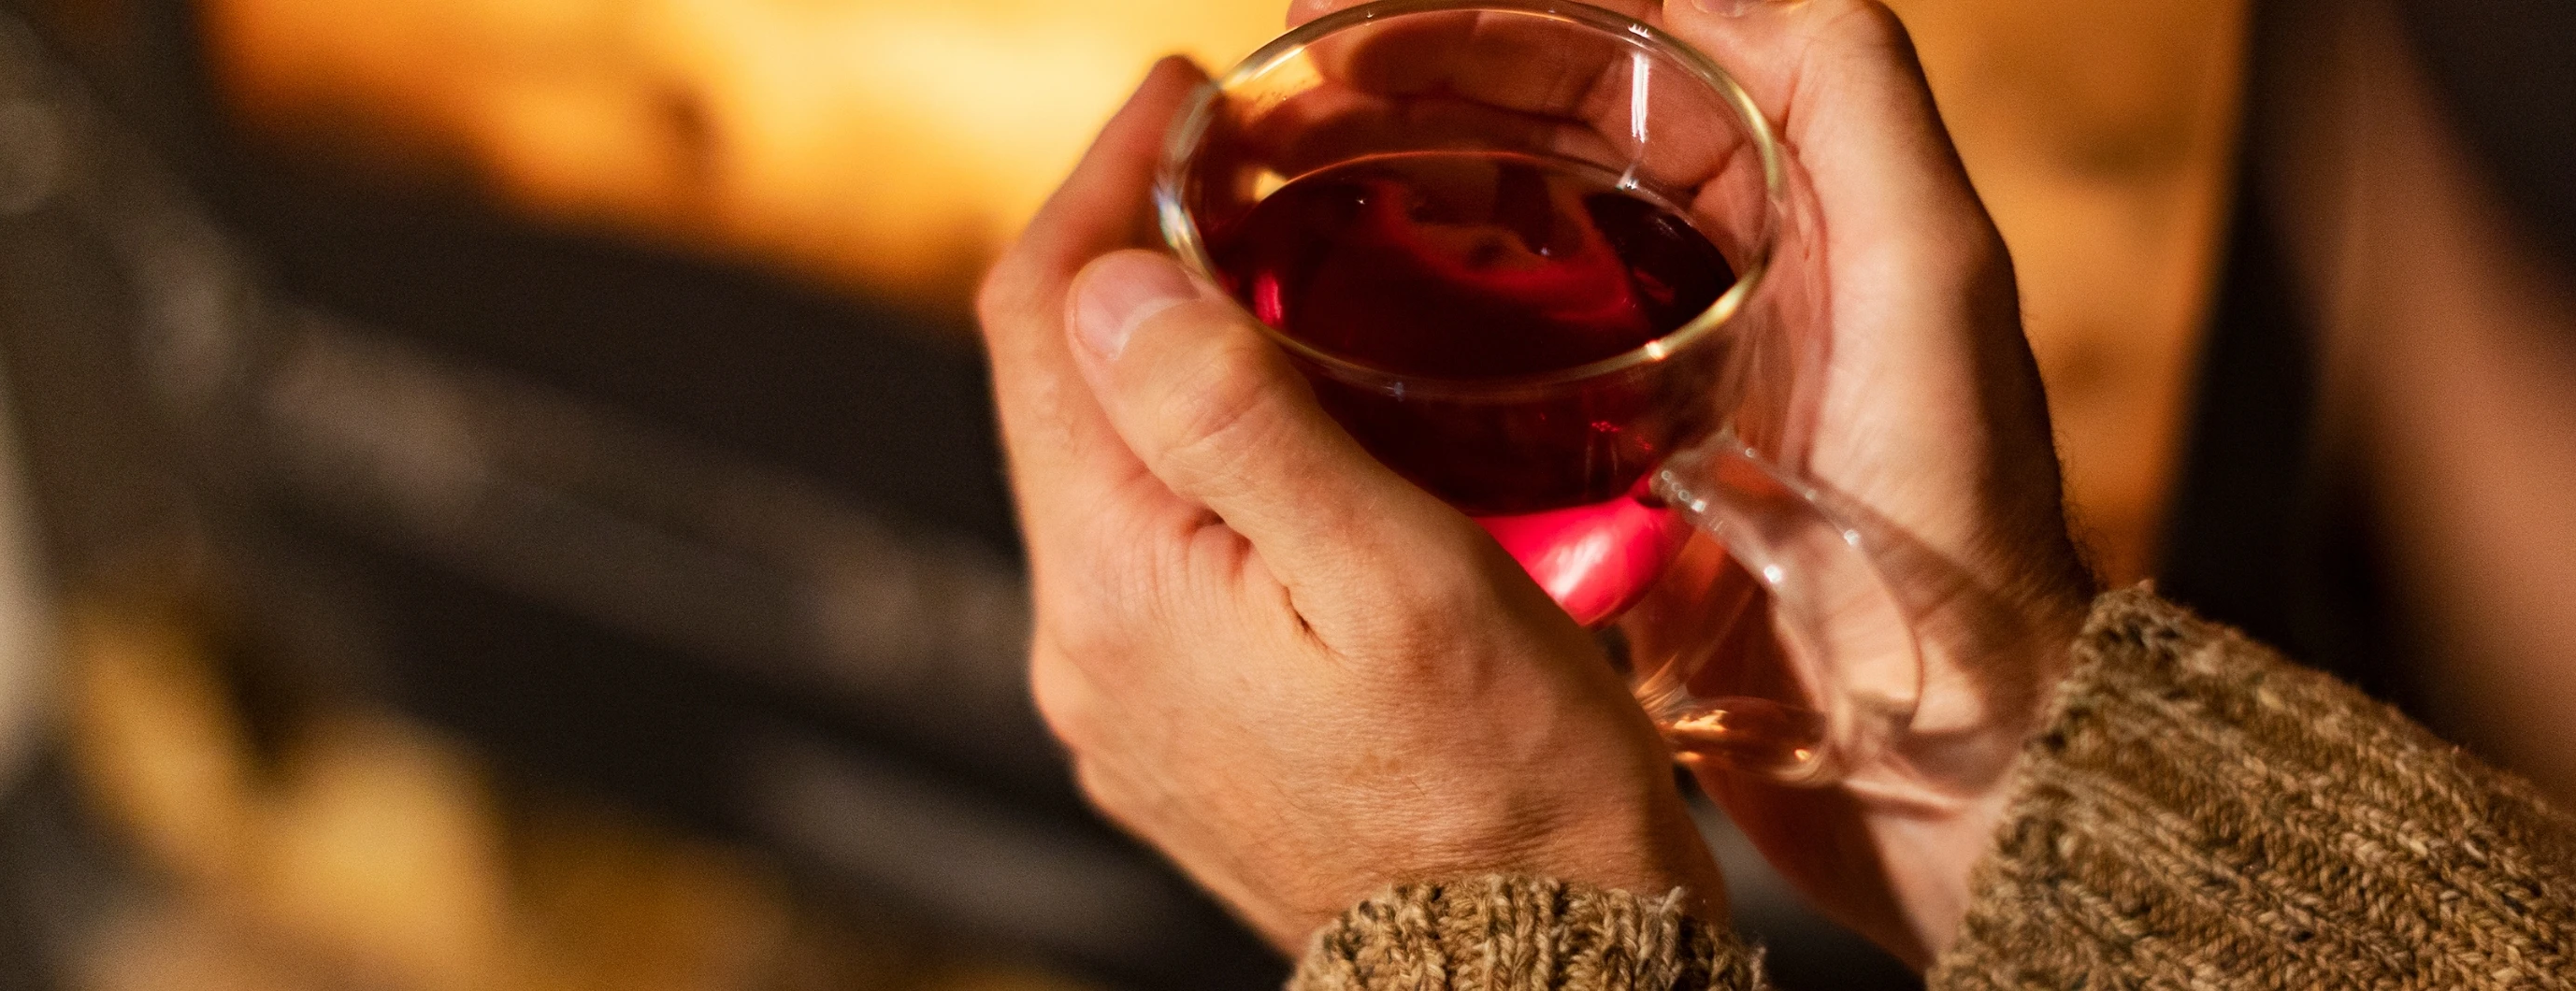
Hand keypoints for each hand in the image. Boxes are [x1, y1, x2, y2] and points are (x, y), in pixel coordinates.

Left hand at [974, 59, 1728, 949]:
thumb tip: (1110, 288)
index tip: (1182, 98)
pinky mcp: (1181, 742)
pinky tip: (1313, 445)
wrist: (1537, 977)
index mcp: (1117, 588)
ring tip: (1293, 280)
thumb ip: (1240, 425)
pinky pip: (1168, 563)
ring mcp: (1126, 705)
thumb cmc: (1507, 794)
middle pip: (1064, 394)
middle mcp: (1086, 650)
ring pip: (1120, 477)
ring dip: (1185, 366)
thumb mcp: (1398, 579)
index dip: (1097, 185)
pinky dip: (1217, 471)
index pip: (1038, 325)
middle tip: (1245, 167)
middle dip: (1136, 260)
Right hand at [1273, 0, 2104, 963]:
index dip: (1480, 24)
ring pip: (1488, 257)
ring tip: (1255, 200)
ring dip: (1376, 211)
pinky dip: (1395, 350)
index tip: (1349, 20)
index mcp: (1790, 208)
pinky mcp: (1599, 499)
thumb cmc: (1965, 531)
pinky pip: (1478, 394)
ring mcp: (1646, 389)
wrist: (1959, 765)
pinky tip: (1303, 345)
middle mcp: (1711, 282)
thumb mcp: (1936, 281)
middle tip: (1265, 107)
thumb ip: (1855, 99)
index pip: (1611, 65)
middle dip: (1396, 101)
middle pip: (1527, 143)